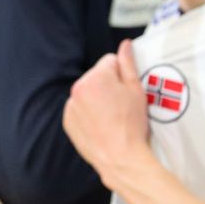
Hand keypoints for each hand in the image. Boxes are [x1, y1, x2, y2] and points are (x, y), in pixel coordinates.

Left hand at [62, 40, 149, 189]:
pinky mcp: (68, 121)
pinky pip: (79, 109)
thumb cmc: (132, 125)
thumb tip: (125, 44)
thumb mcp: (136, 91)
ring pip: (87, 93)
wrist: (121, 159)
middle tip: (121, 106)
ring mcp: (70, 106)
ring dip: (97, 99)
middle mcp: (78, 88)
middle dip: (108, 85)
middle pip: (96, 76)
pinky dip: (88, 114)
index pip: (110, 61)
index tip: (127, 91)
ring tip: (112, 117)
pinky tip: (101, 125)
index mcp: (96, 77)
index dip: (122, 74)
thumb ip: (128, 63)